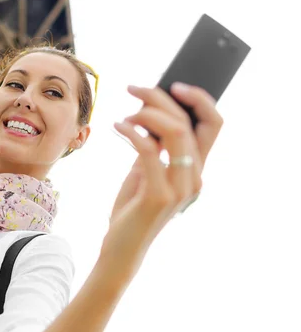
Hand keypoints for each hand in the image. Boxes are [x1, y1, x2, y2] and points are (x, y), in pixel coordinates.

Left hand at [100, 83, 222, 287]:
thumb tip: (150, 112)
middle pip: (188, 122)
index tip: (174, 84)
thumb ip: (154, 147)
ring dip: (146, 113)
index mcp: (196, 170)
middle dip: (160, 97)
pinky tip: (117, 126)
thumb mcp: (145, 172)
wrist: (121, 247)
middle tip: (134, 89)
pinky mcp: (159, 195)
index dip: (200, 99)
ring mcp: (180, 187)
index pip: (213, 125)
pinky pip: (148, 149)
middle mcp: (195, 177)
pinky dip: (131, 132)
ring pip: (173, 131)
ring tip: (125, 113)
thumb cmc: (132, 209)